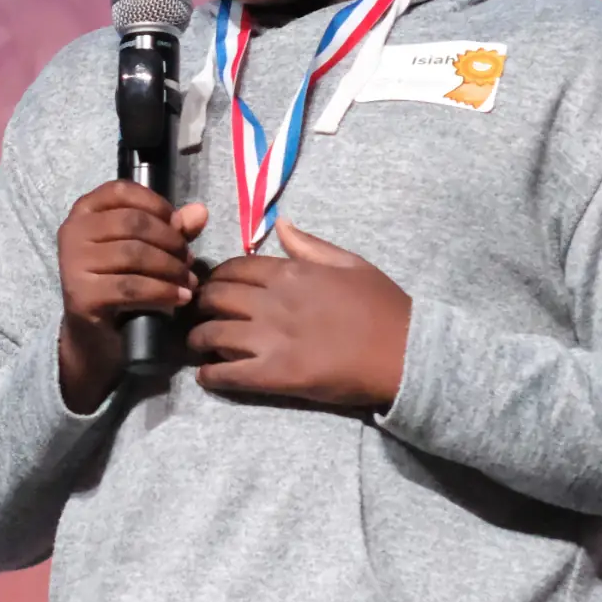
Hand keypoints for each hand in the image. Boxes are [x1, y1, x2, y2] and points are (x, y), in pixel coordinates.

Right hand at [57, 183, 207, 412]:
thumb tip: (200, 211)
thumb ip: (172, 228)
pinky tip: (180, 298)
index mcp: (84, 210)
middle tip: (189, 261)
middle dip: (170, 241)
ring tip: (189, 281)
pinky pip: (131, 286)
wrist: (93, 333)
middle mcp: (72, 231)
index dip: (156, 204)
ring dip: (170, 268)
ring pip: (134, 254)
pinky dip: (162, 291)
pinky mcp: (81, 295)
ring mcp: (72, 263)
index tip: (178, 226)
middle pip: (133, 222)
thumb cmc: (120, 281)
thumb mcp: (146, 248)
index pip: (122, 190)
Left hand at [189, 215, 410, 412]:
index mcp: (291, 272)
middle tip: (198, 312)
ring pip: (214, 334)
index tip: (213, 285)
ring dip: (198, 338)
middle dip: (201, 303)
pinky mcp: (275, 375)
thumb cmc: (383, 306)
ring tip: (196, 343)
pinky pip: (228, 374)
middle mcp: (273, 301)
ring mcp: (272, 339)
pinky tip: (204, 377)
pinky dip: (210, 376)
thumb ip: (310, 246)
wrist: (405, 353)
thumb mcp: (350, 263)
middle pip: (216, 297)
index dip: (217, 276)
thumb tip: (282, 225)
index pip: (234, 268)